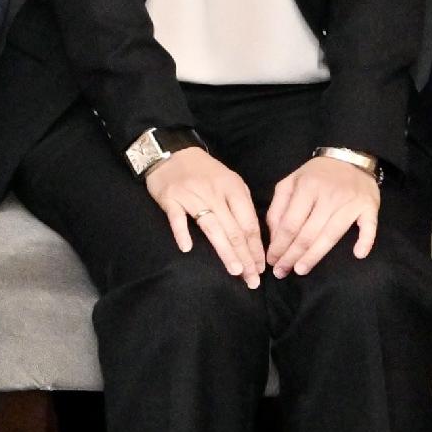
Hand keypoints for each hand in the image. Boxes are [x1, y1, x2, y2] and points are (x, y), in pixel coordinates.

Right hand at [142, 145, 263, 284]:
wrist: (172, 152)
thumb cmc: (204, 172)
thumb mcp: (229, 181)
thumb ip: (240, 205)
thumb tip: (253, 237)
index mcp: (233, 188)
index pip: (249, 223)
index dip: (256, 248)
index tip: (260, 269)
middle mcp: (214, 192)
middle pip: (234, 229)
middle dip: (245, 256)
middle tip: (252, 279)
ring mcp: (191, 195)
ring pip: (212, 227)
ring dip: (225, 250)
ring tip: (235, 271)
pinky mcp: (170, 198)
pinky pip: (177, 218)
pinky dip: (182, 232)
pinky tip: (187, 248)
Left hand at [264, 154, 383, 276]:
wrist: (350, 158)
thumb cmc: (317, 175)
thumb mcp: (291, 182)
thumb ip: (279, 207)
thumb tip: (274, 237)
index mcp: (307, 187)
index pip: (290, 223)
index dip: (280, 245)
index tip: (272, 260)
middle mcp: (328, 195)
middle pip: (308, 233)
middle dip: (292, 255)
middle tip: (282, 272)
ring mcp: (350, 201)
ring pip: (331, 235)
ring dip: (315, 256)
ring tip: (300, 270)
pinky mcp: (369, 206)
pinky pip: (369, 226)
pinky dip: (365, 240)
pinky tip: (358, 254)